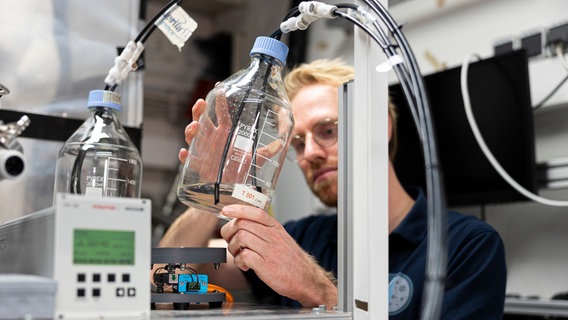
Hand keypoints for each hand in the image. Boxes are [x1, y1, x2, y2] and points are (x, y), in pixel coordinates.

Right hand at [179, 95, 285, 183]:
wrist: (226, 193)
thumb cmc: (237, 173)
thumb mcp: (255, 160)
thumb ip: (268, 151)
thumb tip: (283, 143)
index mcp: (225, 134)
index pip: (221, 113)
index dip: (219, 100)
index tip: (219, 87)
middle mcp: (211, 140)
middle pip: (202, 119)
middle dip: (199, 110)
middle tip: (202, 103)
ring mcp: (201, 151)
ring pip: (192, 136)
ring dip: (190, 130)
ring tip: (194, 127)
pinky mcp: (195, 166)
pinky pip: (186, 160)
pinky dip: (184, 155)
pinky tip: (185, 152)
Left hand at [219, 204, 336, 307]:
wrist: (306, 280)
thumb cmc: (291, 261)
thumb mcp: (281, 239)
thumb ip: (264, 231)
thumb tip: (242, 224)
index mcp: (276, 228)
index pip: (256, 212)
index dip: (238, 209)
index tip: (226, 210)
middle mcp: (273, 237)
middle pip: (243, 224)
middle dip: (229, 232)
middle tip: (231, 242)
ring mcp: (270, 251)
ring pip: (241, 238)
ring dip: (233, 248)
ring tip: (238, 255)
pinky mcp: (266, 266)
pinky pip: (244, 256)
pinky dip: (239, 261)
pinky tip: (245, 266)